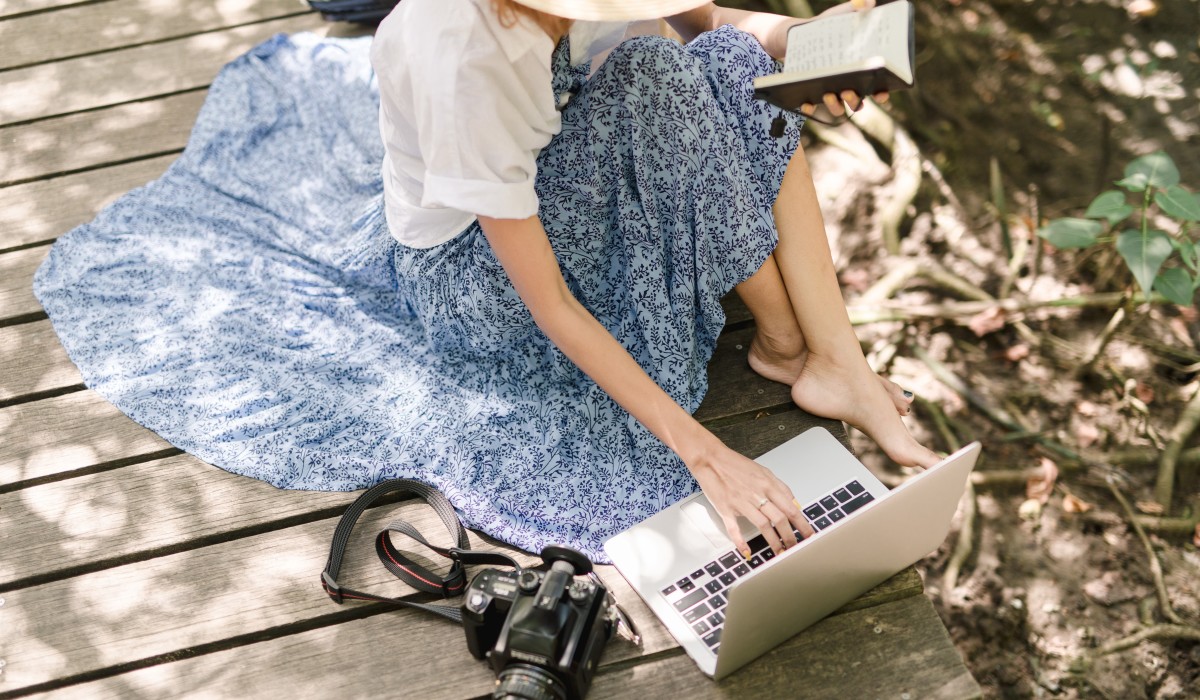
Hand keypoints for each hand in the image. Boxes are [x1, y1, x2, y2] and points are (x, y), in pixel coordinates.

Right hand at [687, 444, 814, 558]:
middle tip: (796, 547)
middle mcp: (756, 493)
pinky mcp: (725, 508)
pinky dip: (740, 541)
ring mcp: (741, 502)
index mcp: (767, 484)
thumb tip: (795, 504)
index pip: (790, 508)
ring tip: (780, 552)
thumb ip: (780, 488)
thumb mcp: (763, 472)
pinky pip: (734, 528)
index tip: (808, 534)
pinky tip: (747, 551)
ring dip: (774, 541)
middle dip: (791, 536)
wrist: (710, 458)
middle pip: (779, 518)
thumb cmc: (736, 465)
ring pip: (763, 525)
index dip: (802, 523)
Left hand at [799, 0, 888, 118]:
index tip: (881, 93)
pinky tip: (806, 103)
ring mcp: (832, 90)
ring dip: (835, 105)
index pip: (879, 86)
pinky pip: (812, 105)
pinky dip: (810, 107)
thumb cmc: (833, 23)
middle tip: (848, 90)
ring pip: (837, 106)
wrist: (804, 31)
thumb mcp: (847, 12)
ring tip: (828, 93)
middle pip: (857, 100)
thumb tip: (867, 3)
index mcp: (864, 69)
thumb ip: (861, 5)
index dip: (882, 93)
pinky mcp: (812, 91)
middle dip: (854, 99)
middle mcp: (850, 83)